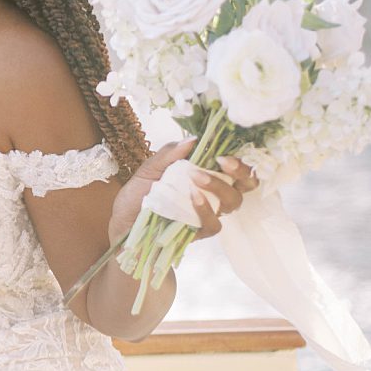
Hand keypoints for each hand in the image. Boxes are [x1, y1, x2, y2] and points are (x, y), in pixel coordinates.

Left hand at [109, 141, 258, 242]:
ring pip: (233, 201)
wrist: (123, 223)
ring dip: (218, 185)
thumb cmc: (138, 194)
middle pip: (246, 184)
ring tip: (196, 176)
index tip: (224, 150)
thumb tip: (192, 139)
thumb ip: (169, 154)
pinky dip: (206, 209)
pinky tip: (193, 197)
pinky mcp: (200, 231)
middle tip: (223, 160)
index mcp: (206, 173)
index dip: (239, 157)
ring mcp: (208, 212)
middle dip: (242, 171)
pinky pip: (214, 224)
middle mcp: (213, 192)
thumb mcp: (149, 169)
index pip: (235, 164)